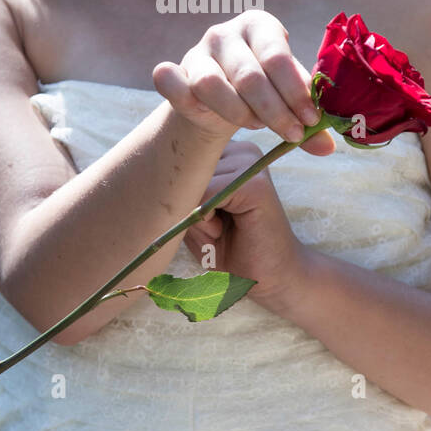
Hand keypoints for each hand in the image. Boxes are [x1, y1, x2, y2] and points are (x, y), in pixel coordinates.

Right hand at [153, 10, 336, 155]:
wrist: (222, 101)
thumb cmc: (264, 91)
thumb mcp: (289, 96)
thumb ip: (306, 116)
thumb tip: (327, 147)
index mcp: (260, 25)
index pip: (277, 57)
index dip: (295, 93)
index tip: (311, 121)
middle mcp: (225, 32)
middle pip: (249, 75)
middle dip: (275, 111)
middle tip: (292, 134)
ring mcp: (196, 51)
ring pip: (211, 85)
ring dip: (239, 113)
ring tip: (258, 125)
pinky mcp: (173, 72)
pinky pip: (170, 83)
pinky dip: (185, 100)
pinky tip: (208, 118)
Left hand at [182, 139, 310, 318]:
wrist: (268, 279)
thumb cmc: (227, 249)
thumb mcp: (193, 214)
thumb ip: (181, 190)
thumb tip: (163, 173)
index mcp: (228, 154)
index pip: (182, 159)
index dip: (184, 195)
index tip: (208, 217)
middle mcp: (242, 150)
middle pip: (187, 168)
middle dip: (191, 205)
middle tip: (216, 228)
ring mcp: (252, 163)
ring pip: (194, 181)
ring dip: (199, 215)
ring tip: (222, 229)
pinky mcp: (256, 184)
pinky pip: (207, 193)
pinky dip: (206, 220)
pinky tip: (225, 231)